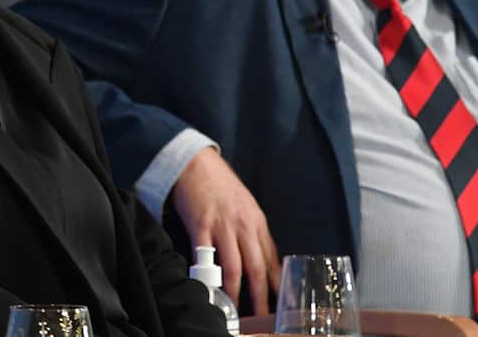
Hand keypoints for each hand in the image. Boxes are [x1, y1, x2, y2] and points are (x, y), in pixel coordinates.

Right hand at [171, 147, 279, 314]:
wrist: (196, 162)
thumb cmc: (220, 184)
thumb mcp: (246, 206)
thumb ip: (253, 232)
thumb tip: (261, 259)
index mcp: (257, 222)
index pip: (272, 260)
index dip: (277, 285)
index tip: (281, 304)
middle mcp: (244, 226)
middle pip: (257, 268)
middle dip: (261, 297)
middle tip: (264, 317)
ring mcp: (222, 226)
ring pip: (234, 266)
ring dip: (236, 292)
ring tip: (236, 309)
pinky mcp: (200, 224)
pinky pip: (205, 255)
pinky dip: (207, 273)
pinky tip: (207, 286)